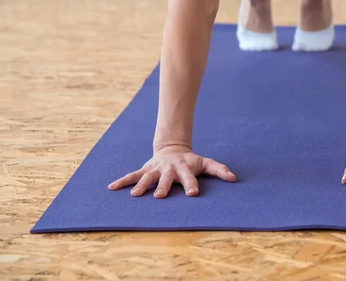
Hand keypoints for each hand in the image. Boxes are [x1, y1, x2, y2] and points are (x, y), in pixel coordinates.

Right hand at [108, 145, 236, 197]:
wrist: (173, 149)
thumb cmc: (191, 161)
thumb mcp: (206, 163)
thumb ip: (220, 170)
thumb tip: (234, 178)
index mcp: (184, 169)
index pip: (190, 178)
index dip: (192, 185)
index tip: (193, 194)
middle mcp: (169, 169)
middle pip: (166, 179)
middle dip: (163, 187)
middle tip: (159, 196)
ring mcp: (155, 169)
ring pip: (147, 177)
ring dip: (141, 186)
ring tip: (134, 196)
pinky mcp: (145, 169)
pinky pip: (132, 175)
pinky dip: (122, 181)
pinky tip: (111, 187)